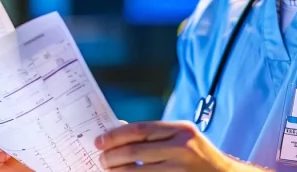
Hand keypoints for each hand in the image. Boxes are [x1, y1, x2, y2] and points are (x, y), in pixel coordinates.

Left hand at [94, 121, 239, 170]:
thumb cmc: (197, 157)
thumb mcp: (181, 138)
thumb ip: (153, 134)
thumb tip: (116, 130)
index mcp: (182, 130)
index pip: (140, 130)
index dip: (115, 135)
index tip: (99, 142)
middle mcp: (183, 149)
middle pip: (135, 152)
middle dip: (111, 157)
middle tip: (101, 160)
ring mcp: (181, 171)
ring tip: (109, 171)